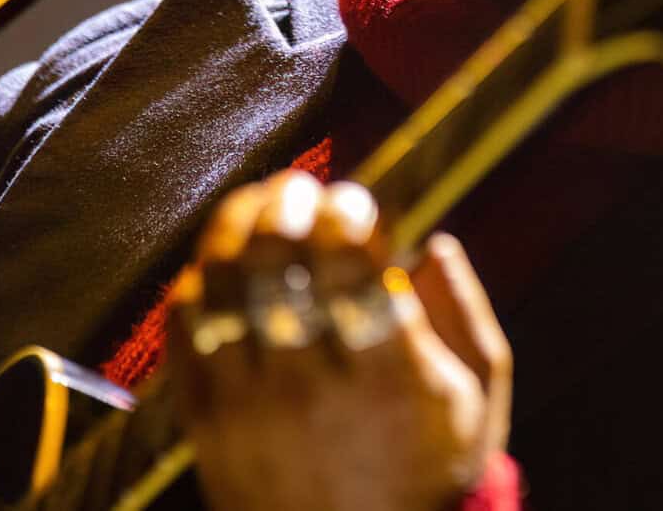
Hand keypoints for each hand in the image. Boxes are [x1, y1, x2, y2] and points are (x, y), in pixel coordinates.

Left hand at [171, 170, 511, 510]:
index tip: (356, 201)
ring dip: (235, 226)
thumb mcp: (478, 402)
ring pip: (222, 285)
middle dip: (288, 203)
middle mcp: (312, 389)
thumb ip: (466, 315)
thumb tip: (434, 243)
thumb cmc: (425, 476)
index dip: (348, 212)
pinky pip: (184, 329)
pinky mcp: (204, 422)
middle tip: (302, 186)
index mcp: (389, 379)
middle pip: (278, 263)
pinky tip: (222, 262)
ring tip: (257, 203)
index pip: (352, 266)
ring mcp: (248, 407)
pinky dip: (198, 280)